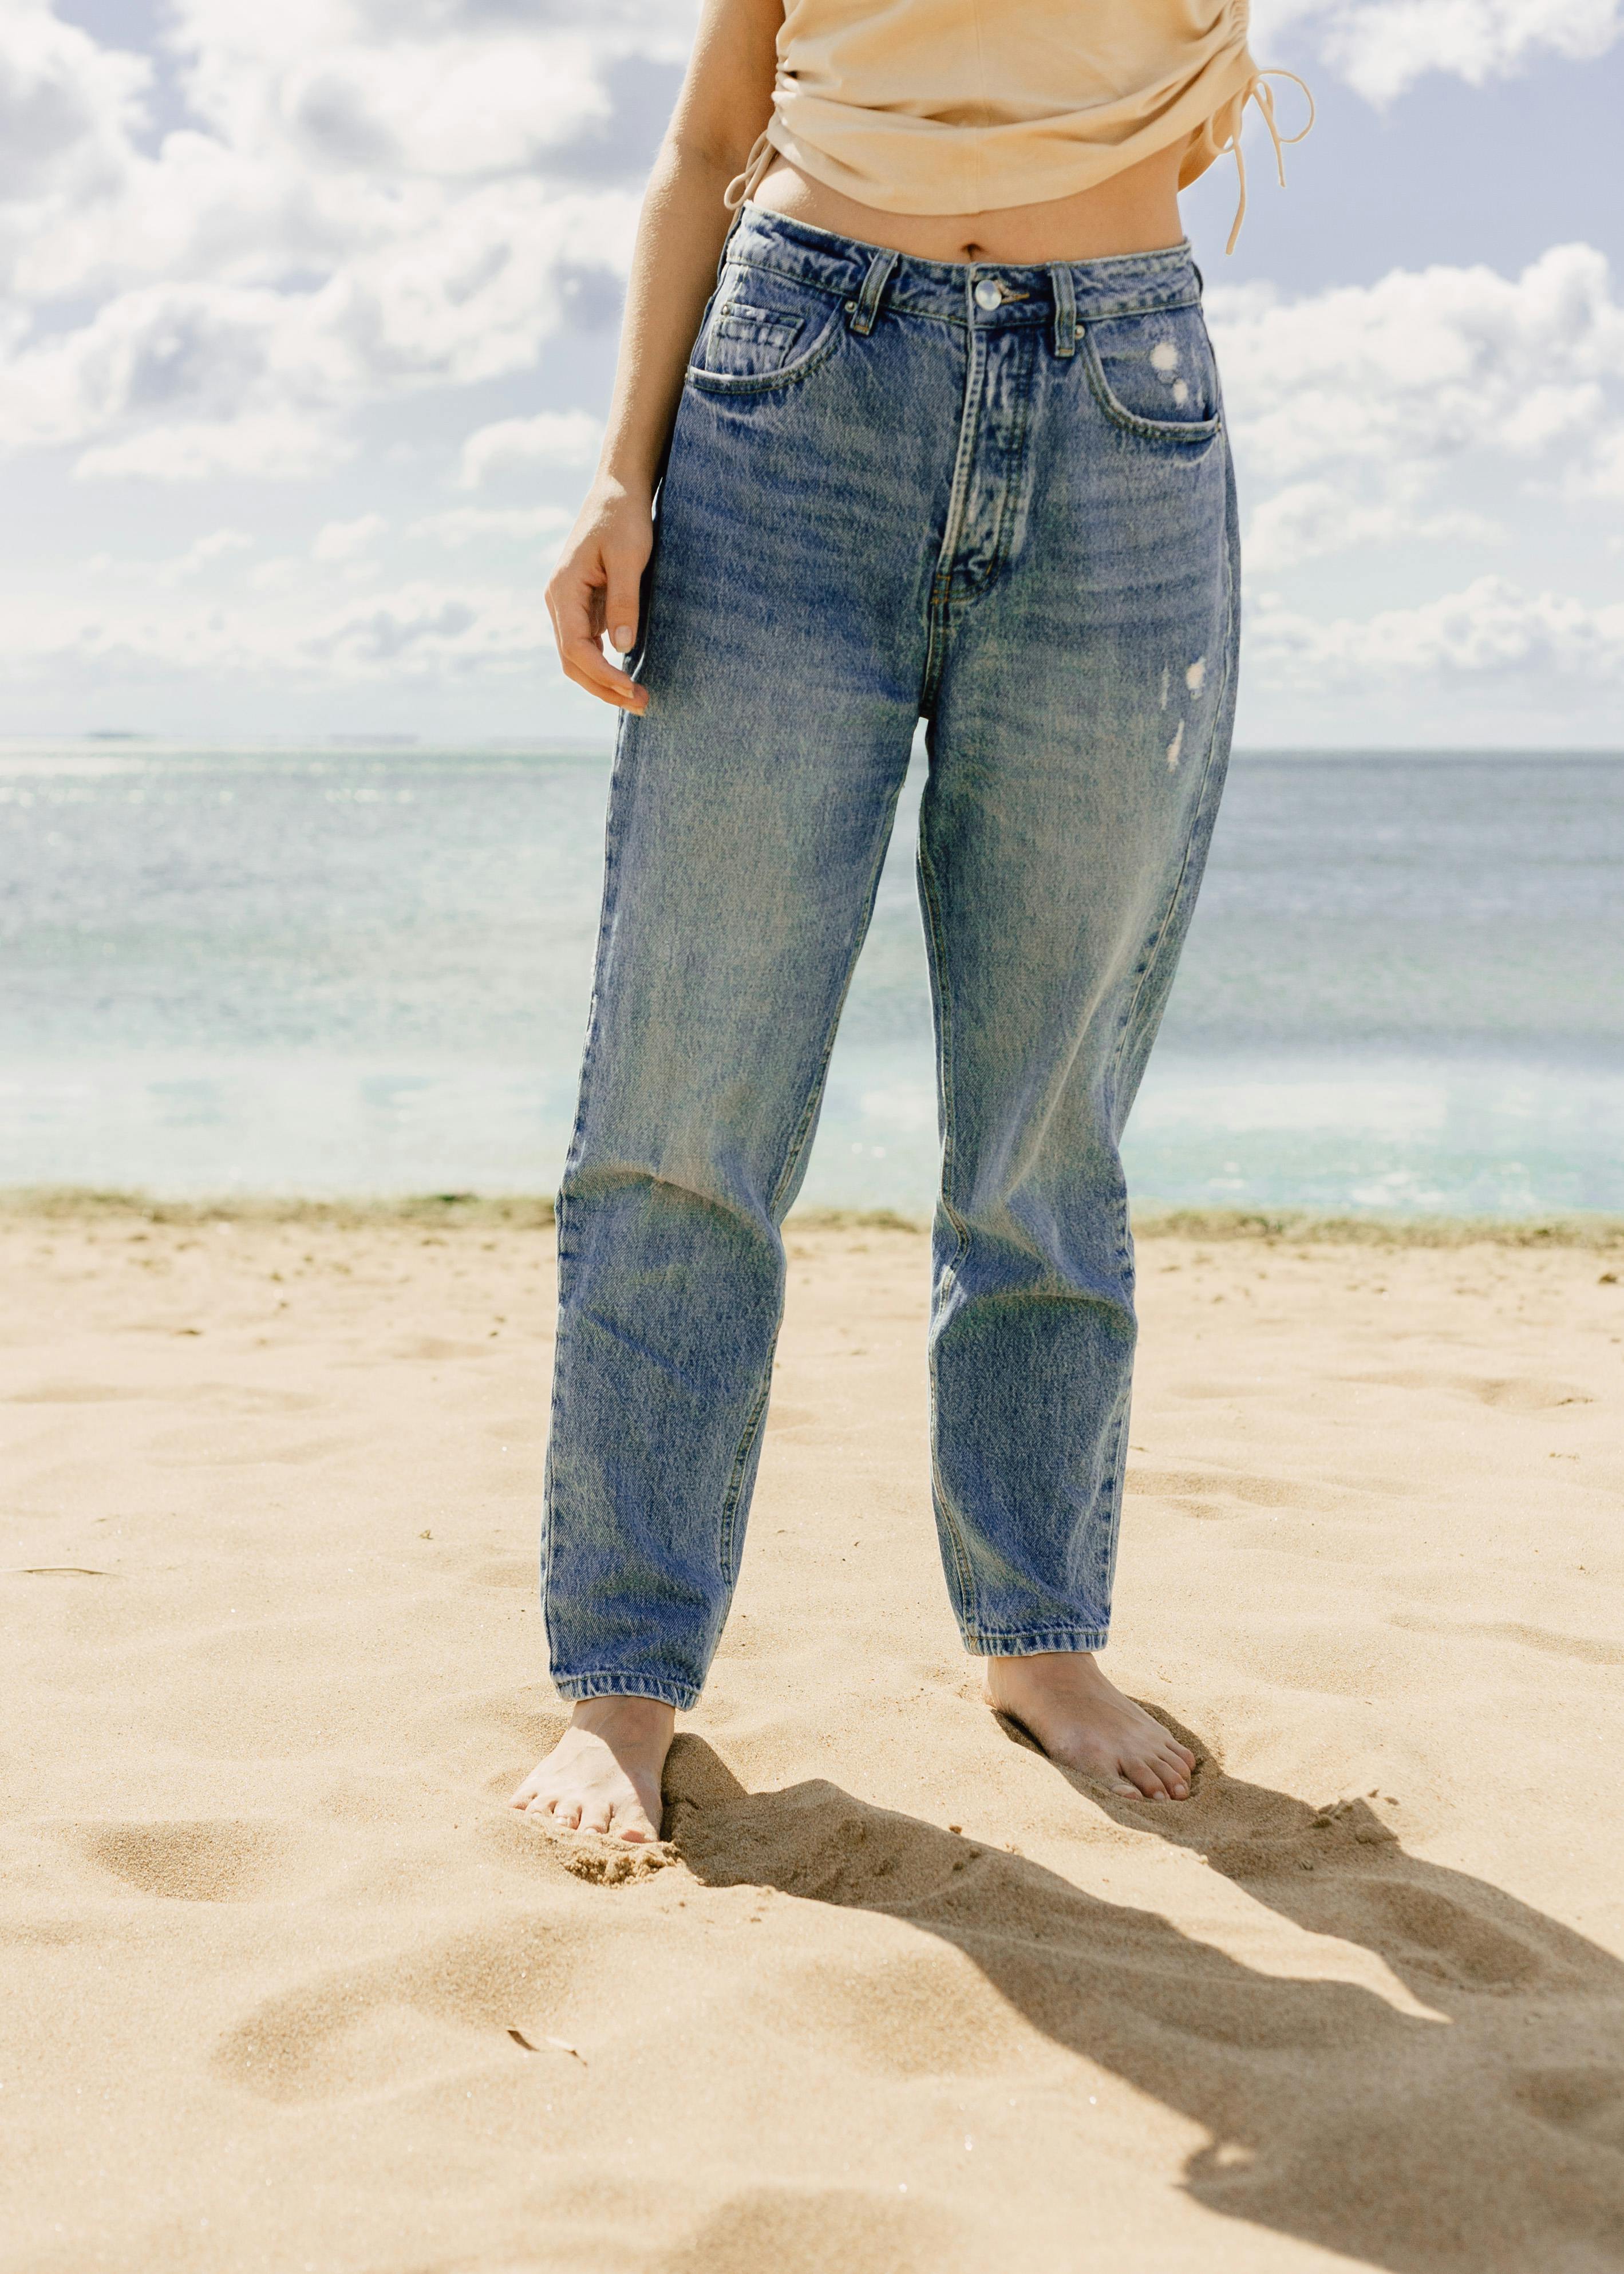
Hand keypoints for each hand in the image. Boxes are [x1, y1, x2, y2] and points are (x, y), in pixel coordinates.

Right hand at [545, 477, 653, 714]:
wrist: (617, 491)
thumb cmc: (623, 518)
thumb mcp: (630, 557)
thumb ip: (624, 601)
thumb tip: (622, 647)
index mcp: (564, 590)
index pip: (575, 648)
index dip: (602, 674)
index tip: (631, 689)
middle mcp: (559, 601)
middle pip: (572, 661)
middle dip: (603, 688)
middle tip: (643, 704)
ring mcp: (569, 605)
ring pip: (578, 658)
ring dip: (605, 681)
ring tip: (638, 698)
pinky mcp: (584, 605)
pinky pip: (589, 645)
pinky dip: (606, 665)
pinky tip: (629, 676)